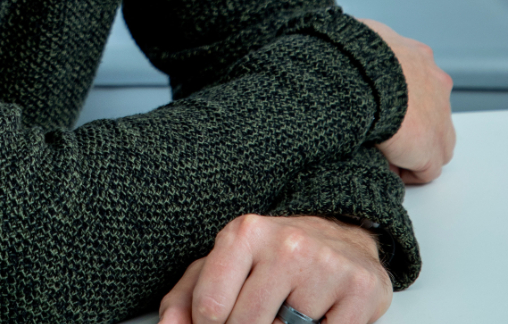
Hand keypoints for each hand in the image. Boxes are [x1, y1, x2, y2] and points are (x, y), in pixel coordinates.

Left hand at [158, 214, 389, 323]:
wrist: (341, 236)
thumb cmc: (273, 257)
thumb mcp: (224, 265)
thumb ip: (188, 297)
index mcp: (244, 233)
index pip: (211, 308)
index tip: (221, 320)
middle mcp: (286, 244)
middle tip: (265, 314)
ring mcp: (326, 267)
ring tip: (288, 313)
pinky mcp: (361, 291)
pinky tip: (318, 317)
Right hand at [358, 18, 454, 183]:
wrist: (362, 74)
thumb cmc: (355, 52)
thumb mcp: (362, 35)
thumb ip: (367, 44)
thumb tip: (351, 44)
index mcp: (418, 56)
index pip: (418, 82)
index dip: (400, 100)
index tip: (378, 106)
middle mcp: (435, 84)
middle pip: (431, 112)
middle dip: (410, 122)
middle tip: (380, 127)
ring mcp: (439, 118)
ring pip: (434, 142)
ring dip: (411, 147)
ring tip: (381, 148)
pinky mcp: (430, 150)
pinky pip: (424, 170)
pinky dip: (406, 170)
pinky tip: (382, 162)